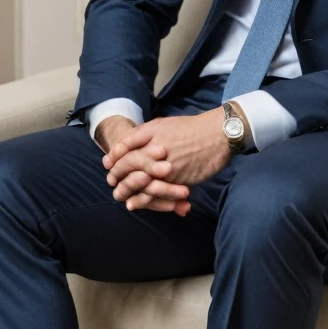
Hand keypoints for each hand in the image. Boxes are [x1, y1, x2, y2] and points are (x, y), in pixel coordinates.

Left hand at [102, 107, 231, 211]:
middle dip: (118, 177)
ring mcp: (166, 165)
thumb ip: (144, 134)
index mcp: (151, 133)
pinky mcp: (178, 178)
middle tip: (114, 186)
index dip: (114, 158)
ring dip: (129, 191)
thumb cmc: (192, 129)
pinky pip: (157, 192)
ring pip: (141, 181)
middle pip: (128, 165)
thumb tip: (124, 145)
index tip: (109, 166)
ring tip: (124, 200)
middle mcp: (155, 149)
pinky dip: (146, 200)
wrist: (218, 134)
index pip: (124, 147)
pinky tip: (137, 204)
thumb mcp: (164, 124)